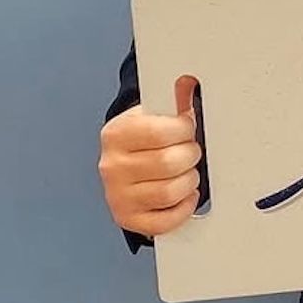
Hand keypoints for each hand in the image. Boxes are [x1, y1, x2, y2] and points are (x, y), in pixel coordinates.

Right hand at [98, 76, 202, 235]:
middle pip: (168, 163)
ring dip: (188, 182)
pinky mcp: (128, 219)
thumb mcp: (151, 116)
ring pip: (170, 192)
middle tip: (190, 151)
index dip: (183, 130)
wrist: (124, 170)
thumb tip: (188, 81)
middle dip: (190, 156)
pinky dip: (182, 208)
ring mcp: (118, 196)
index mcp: (116, 134)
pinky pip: (165, 221)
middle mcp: (111, 166)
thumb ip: (171, 102)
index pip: (158, 132)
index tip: (187, 128)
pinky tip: (184, 195)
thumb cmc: (142, 143)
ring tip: (186, 172)